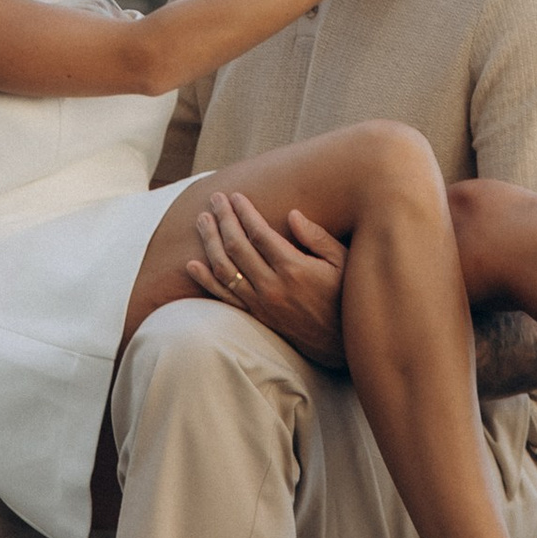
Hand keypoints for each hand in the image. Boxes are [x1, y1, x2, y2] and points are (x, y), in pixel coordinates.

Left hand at [187, 189, 348, 365]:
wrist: (339, 342)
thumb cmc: (344, 295)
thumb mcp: (343, 262)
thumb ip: (317, 237)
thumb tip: (292, 214)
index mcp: (294, 268)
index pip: (259, 233)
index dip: (245, 212)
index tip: (236, 195)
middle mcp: (272, 286)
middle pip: (237, 247)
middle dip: (223, 219)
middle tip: (215, 199)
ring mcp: (261, 303)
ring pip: (225, 269)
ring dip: (210, 242)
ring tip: (202, 220)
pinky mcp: (256, 316)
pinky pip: (224, 297)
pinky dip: (206, 280)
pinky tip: (192, 265)